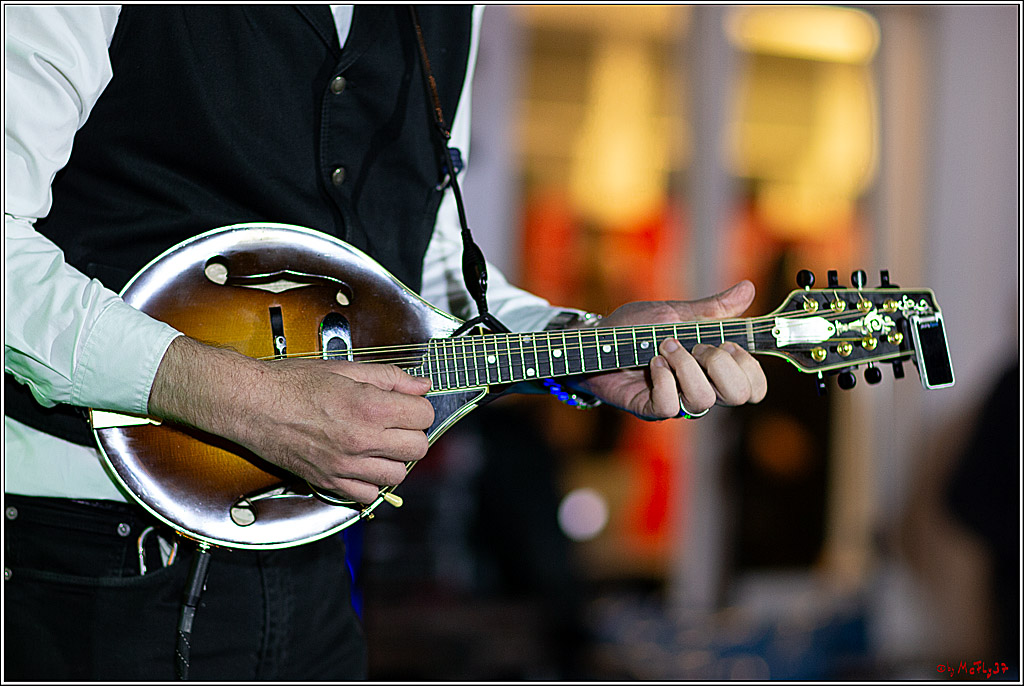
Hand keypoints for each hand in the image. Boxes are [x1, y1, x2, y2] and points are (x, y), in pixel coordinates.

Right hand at [148, 336, 433, 503]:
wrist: (250, 403)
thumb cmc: (293, 382)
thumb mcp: (346, 369)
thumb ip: (390, 378)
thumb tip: (423, 385)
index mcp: (370, 406)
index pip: (424, 416)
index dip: (419, 407)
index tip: (407, 404)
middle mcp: (362, 440)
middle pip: (418, 449)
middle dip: (412, 434)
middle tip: (394, 424)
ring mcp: (345, 465)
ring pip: (398, 475)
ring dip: (394, 460)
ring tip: (377, 444)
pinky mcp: (328, 482)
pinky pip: (368, 496)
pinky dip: (370, 483)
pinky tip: (360, 464)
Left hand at [577, 281, 766, 418]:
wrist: (593, 340)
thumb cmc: (633, 329)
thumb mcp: (674, 312)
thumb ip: (711, 309)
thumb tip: (749, 289)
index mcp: (712, 368)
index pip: (754, 387)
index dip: (750, 367)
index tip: (728, 343)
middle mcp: (700, 388)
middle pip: (739, 395)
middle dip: (723, 364)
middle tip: (698, 346)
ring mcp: (676, 401)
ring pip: (704, 400)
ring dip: (686, 366)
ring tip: (664, 348)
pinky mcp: (650, 408)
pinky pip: (670, 405)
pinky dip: (664, 380)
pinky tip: (652, 363)